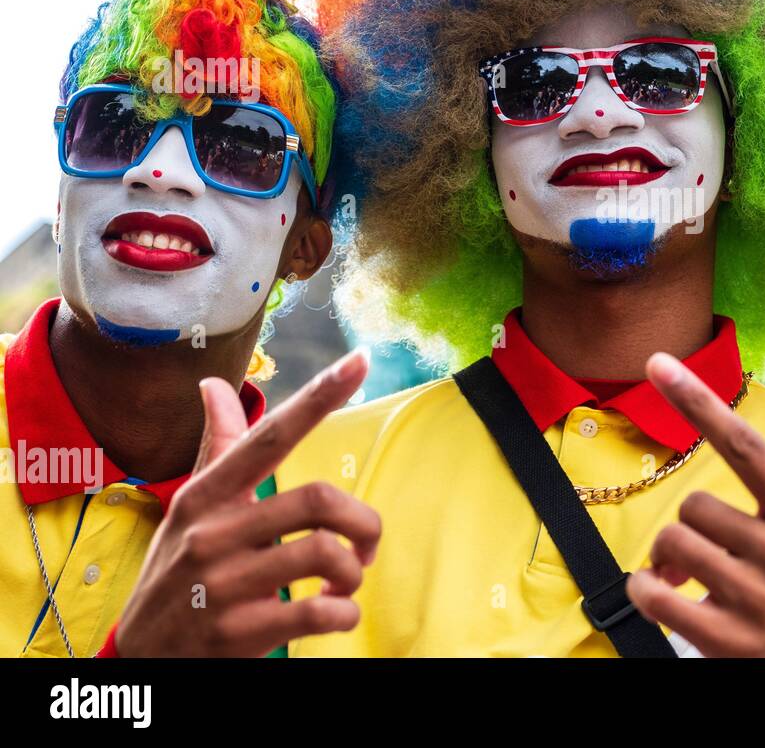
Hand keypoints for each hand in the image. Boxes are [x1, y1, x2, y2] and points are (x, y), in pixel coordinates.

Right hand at [114, 350, 381, 656]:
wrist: (141, 662)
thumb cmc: (176, 575)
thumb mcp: (187, 512)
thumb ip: (216, 451)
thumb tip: (212, 384)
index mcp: (206, 496)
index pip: (269, 435)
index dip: (318, 397)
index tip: (359, 359)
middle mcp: (211, 533)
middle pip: (319, 499)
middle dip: (365, 523)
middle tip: (366, 545)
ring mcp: (221, 584)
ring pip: (325, 554)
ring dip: (355, 572)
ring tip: (346, 584)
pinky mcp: (235, 633)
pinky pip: (316, 613)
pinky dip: (344, 614)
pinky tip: (334, 614)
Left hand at [626, 352, 764, 656]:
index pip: (748, 445)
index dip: (699, 400)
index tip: (659, 365)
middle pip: (696, 504)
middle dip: (692, 528)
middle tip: (706, 554)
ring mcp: (758, 599)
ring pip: (674, 543)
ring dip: (667, 562)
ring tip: (691, 581)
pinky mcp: (729, 641)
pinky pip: (656, 596)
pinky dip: (646, 594)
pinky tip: (666, 601)